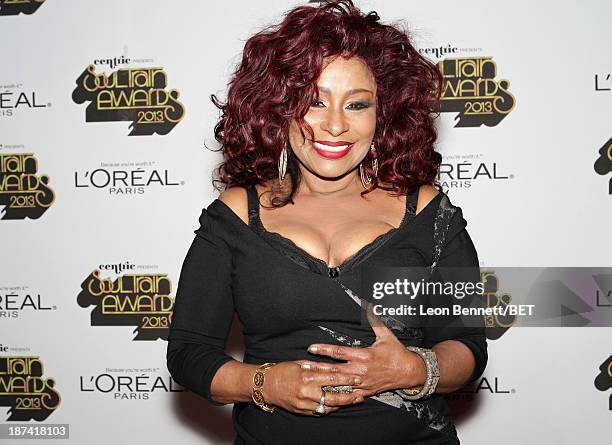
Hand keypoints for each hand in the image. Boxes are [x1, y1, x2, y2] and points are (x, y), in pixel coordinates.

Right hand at [262, 360, 363, 415]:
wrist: (265, 385)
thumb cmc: (283, 371)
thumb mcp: (300, 364)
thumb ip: (317, 366)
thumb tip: (333, 365)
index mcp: (308, 376)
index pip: (332, 377)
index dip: (347, 378)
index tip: (357, 377)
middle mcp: (307, 391)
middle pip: (334, 395)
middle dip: (349, 394)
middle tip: (361, 392)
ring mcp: (304, 403)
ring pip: (329, 406)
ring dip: (343, 404)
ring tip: (354, 400)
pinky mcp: (301, 411)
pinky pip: (320, 412)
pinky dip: (330, 409)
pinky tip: (339, 406)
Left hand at [300, 303, 426, 398]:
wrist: (409, 371)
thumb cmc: (397, 353)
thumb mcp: (386, 335)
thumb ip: (375, 321)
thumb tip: (370, 307)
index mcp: (364, 355)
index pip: (339, 352)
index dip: (324, 350)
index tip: (311, 348)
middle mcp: (361, 369)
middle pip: (334, 369)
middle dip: (317, 367)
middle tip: (303, 366)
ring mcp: (362, 382)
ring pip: (338, 383)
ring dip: (323, 382)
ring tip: (309, 380)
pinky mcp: (365, 391)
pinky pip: (348, 394)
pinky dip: (336, 394)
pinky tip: (325, 395)